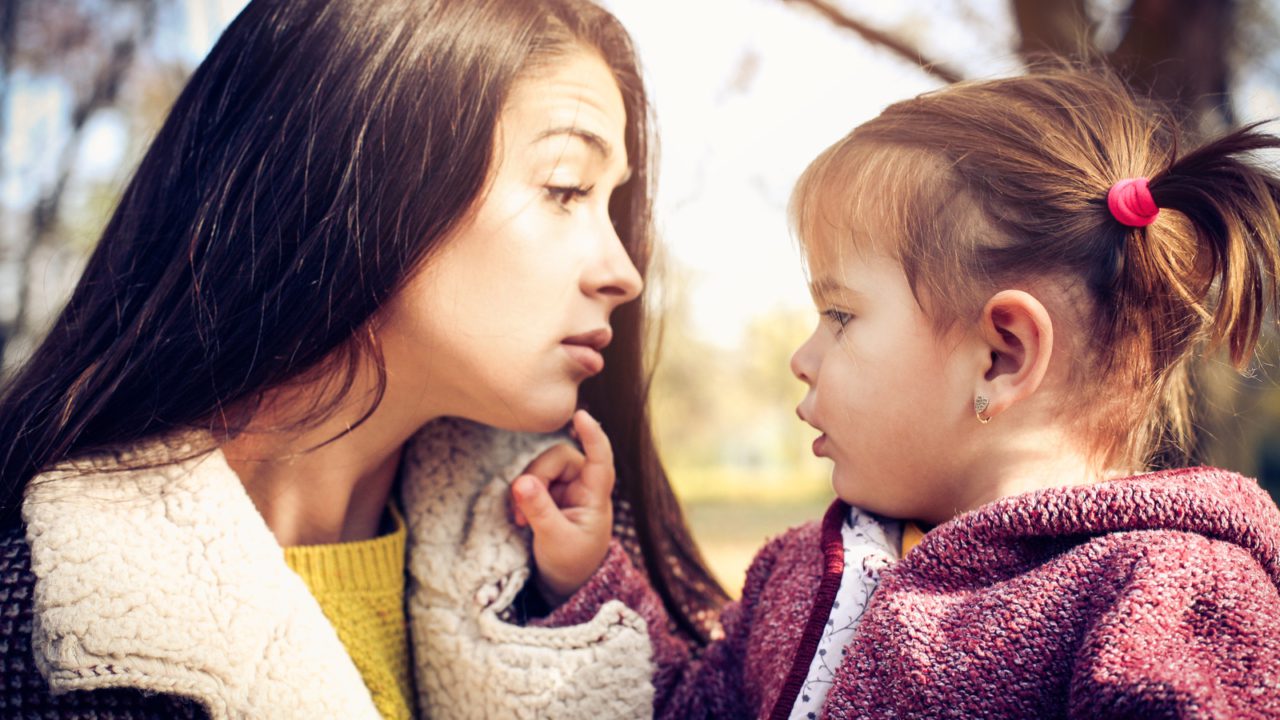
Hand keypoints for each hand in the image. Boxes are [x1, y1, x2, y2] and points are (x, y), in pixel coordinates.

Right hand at [509, 409, 614, 605]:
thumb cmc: (571, 563)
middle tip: (523, 512)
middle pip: (558, 457)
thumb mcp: (554, 540)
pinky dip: (522, 496)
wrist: (566, 582)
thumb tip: (521, 481)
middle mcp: (583, 485)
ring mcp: (566, 488)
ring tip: (521, 520)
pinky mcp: (550, 493)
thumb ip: (539, 510)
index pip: (600, 458)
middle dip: (536, 478)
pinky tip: (520, 517)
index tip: (580, 414)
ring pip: (541, 466)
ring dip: (526, 489)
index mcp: (596, 496)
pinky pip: (531, 480)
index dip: (592, 435)